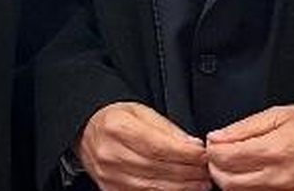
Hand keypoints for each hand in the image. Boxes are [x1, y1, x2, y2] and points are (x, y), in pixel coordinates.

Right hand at [76, 101, 208, 190]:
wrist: (86, 131)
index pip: (158, 146)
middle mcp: (110, 154)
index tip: (203, 154)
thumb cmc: (115, 119)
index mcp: (117, 128)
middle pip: (157, 168)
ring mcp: (108, 176)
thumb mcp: (140, 112)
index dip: (185, 154)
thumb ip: (167, 128)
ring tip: (200, 182)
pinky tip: (180, 189)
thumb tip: (193, 145)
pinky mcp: (110, 190)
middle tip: (207, 171)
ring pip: (152, 187)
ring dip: (181, 187)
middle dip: (188, 172)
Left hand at [206, 105, 293, 190]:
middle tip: (219, 153)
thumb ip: (244, 127)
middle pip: (227, 182)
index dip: (212, 149)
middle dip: (215, 167)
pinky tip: (249, 174)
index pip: (224, 158)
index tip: (214, 141)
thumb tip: (217, 136)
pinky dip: (247, 188)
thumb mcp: (280, 114)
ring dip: (229, 179)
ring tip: (234, 163)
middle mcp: (276, 176)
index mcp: (272, 150)